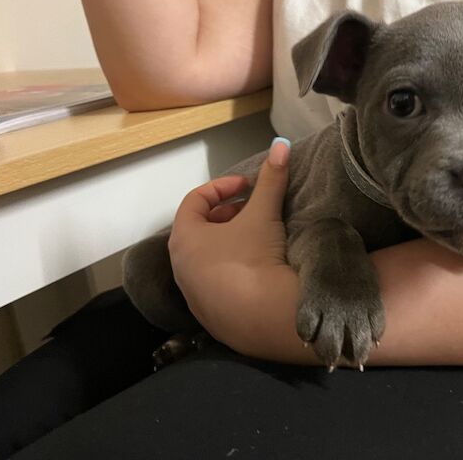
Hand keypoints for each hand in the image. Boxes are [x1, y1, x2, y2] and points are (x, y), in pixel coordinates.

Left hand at [168, 138, 291, 321]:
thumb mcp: (263, 214)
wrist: (262, 318)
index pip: (196, 200)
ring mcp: (194, 295)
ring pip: (208, 257)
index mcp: (184, 238)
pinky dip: (234, 268)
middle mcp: (181, 267)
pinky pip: (218, 282)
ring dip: (230, 242)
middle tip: (254, 209)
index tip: (249, 185)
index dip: (223, 186)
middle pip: (200, 229)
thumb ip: (271, 179)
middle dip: (228, 214)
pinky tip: (259, 270)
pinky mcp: (210, 316)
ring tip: (258, 238)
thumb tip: (281, 144)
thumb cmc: (252, 258)